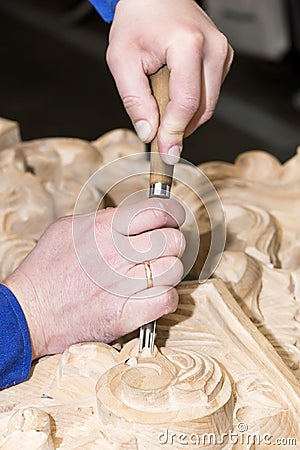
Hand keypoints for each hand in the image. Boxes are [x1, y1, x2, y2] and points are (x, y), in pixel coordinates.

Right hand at [4, 198, 184, 359]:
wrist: (29, 311)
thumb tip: (134, 216)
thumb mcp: (68, 228)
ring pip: (174, 269)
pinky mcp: (124, 315)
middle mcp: (116, 254)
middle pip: (172, 240)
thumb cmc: (46, 269)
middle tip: (163, 248)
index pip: (158, 210)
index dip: (173, 213)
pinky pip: (167, 299)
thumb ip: (104, 219)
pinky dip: (166, 297)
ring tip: (155, 273)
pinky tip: (153, 295)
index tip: (172, 219)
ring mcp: (122, 286)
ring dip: (169, 270)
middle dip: (173, 242)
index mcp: (103, 228)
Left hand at [107, 0, 232, 162]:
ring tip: (160, 99)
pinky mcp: (223, 59)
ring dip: (184, 116)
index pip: (186, 103)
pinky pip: (210, 96)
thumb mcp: (122, 60)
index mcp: (187, 45)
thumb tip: (149, 132)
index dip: (174, 133)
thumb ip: (134, 100)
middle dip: (179, 129)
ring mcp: (222, 53)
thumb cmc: (137, 21)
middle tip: (160, 139)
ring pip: (208, 106)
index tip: (167, 154)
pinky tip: (174, 92)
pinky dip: (191, 105)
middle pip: (202, 109)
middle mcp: (213, 48)